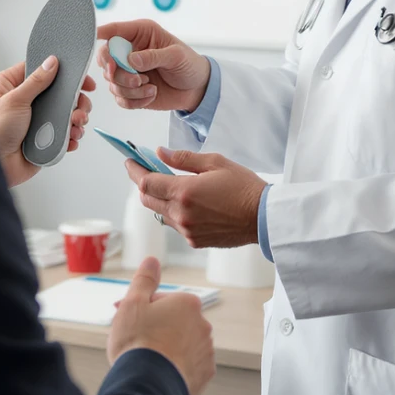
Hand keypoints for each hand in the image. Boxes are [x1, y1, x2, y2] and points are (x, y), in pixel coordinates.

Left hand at [0, 57, 94, 187]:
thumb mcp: (15, 100)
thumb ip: (36, 81)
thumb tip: (51, 62)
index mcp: (10, 85)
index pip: (40, 70)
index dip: (61, 71)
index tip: (81, 77)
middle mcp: (24, 101)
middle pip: (58, 92)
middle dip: (75, 99)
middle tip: (82, 106)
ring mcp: (35, 120)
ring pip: (64, 113)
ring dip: (76, 118)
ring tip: (77, 123)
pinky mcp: (43, 138)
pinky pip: (63, 133)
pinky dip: (71, 135)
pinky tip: (72, 137)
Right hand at [95, 19, 210, 112]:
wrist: (197, 89)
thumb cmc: (189, 64)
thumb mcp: (176, 56)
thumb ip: (153, 56)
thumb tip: (131, 60)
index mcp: (140, 34)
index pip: (113, 31)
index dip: (101, 34)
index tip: (98, 43)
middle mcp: (130, 51)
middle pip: (106, 60)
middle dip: (119, 74)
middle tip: (139, 80)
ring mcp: (128, 72)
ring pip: (112, 82)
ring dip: (130, 90)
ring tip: (150, 87)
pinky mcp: (130, 90)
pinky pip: (120, 99)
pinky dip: (134, 101)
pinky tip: (150, 95)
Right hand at [107, 257, 214, 394]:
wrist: (148, 385)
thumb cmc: (138, 341)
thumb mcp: (134, 302)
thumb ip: (145, 279)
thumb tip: (153, 260)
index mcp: (187, 303)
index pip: (163, 301)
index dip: (143, 311)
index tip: (130, 322)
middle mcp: (202, 324)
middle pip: (174, 322)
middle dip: (158, 329)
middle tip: (137, 342)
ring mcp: (206, 350)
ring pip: (183, 344)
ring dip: (169, 348)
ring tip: (149, 361)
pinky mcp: (205, 374)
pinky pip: (189, 366)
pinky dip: (177, 367)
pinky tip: (161, 373)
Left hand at [126, 149, 265, 249]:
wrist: (264, 218)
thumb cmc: (244, 187)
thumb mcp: (215, 162)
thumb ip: (183, 158)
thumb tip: (159, 153)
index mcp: (184, 192)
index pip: (146, 182)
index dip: (134, 170)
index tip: (130, 161)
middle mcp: (181, 214)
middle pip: (147, 199)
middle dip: (143, 184)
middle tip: (145, 169)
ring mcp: (187, 230)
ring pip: (160, 213)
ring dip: (159, 199)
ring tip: (170, 185)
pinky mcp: (195, 241)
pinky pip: (175, 225)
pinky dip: (174, 212)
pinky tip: (188, 203)